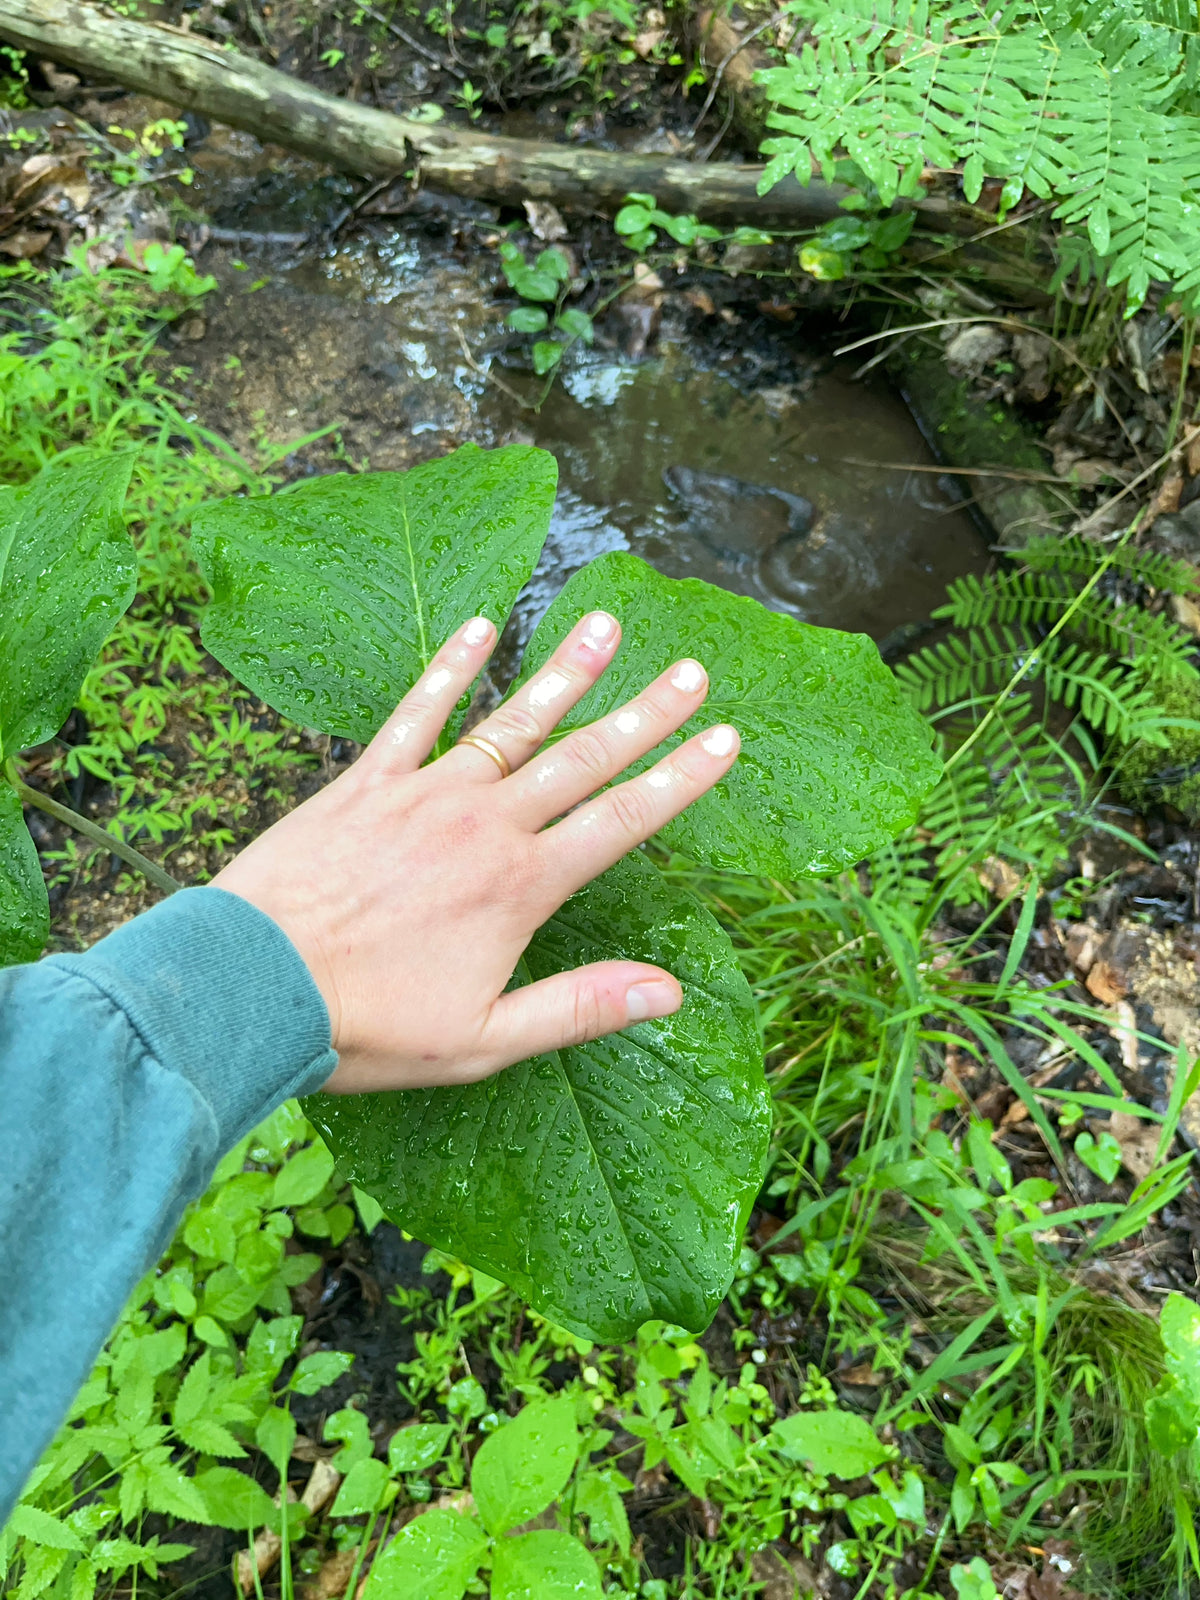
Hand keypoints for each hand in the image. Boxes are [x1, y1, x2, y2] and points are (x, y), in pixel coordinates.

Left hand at [213, 610, 738, 1092]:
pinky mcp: (366, 783)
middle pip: (582, 758)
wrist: (254, 988)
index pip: (622, 819)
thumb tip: (670, 991)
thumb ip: (579, 1008)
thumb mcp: (484, 1041)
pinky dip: (449, 668)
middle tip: (691, 668)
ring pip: (511, 723)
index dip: (680, 778)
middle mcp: (484, 826)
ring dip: (564, 675)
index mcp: (521, 886)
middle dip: (645, 713)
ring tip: (606, 625)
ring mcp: (424, 795)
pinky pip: (416, 713)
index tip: (725, 737)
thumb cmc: (369, 1024)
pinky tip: (480, 627)